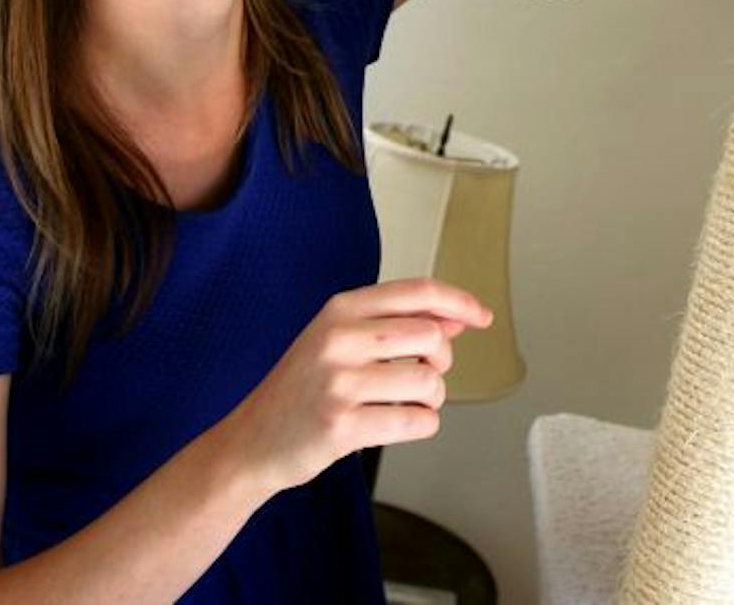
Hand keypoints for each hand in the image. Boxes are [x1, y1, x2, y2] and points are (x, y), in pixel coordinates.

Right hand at [222, 278, 490, 496]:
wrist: (251, 441)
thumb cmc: (303, 389)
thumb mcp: (340, 341)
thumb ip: (395, 325)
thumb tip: (455, 319)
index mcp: (340, 310)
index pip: (417, 292)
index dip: (459, 302)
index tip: (482, 317)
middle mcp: (338, 339)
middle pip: (430, 336)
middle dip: (440, 360)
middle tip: (421, 376)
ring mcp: (339, 383)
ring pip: (428, 381)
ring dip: (431, 399)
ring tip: (405, 404)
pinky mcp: (342, 426)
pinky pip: (416, 421)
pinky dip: (421, 425)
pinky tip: (398, 423)